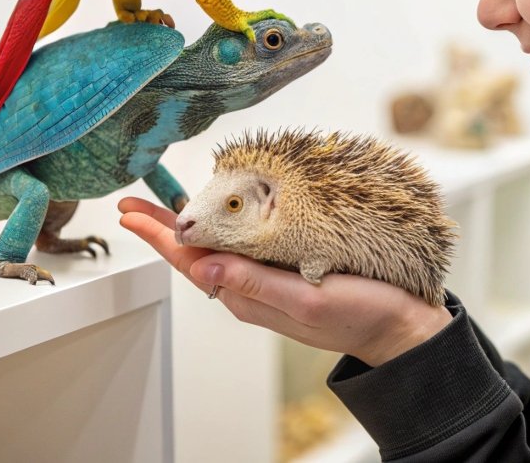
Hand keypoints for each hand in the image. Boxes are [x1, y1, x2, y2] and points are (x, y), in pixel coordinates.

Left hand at [118, 197, 451, 366]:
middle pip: (197, 252)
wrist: (398, 326)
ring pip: (219, 247)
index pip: (191, 261)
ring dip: (191, 225)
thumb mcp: (306, 300)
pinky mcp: (287, 270)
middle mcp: (251, 287)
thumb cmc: (361, 314)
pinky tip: (226, 214)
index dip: (158, 235)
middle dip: (164, 227)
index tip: (131, 214)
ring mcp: (268, 279)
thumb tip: (205, 269)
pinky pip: (245, 247)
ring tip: (169, 204)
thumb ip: (256, 285)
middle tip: (136, 203)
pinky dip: (226, 227)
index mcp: (249, 294)